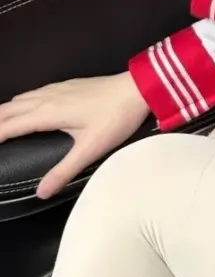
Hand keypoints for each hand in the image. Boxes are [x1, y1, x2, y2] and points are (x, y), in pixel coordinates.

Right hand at [0, 73, 150, 198]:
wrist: (138, 88)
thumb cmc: (116, 117)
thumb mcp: (90, 149)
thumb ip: (64, 170)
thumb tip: (42, 192)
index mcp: (48, 113)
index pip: (9, 125)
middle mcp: (47, 97)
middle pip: (8, 109)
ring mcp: (57, 89)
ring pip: (20, 98)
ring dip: (4, 111)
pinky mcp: (67, 85)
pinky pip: (33, 92)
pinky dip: (20, 102)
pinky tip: (25, 106)